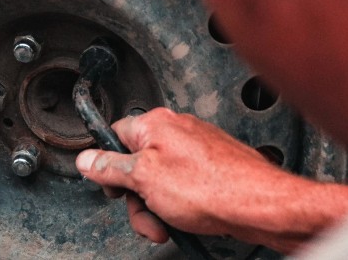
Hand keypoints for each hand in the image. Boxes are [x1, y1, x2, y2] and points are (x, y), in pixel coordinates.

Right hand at [76, 108, 347, 252]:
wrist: (260, 204)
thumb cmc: (213, 188)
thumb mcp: (145, 180)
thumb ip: (111, 167)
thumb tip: (87, 158)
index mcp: (156, 124)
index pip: (115, 135)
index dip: (107, 164)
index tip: (108, 185)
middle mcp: (177, 130)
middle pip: (136, 164)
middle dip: (137, 197)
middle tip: (147, 214)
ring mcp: (196, 149)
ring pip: (160, 180)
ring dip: (157, 207)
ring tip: (170, 222)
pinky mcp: (212, 167)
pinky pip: (183, 186)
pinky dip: (179, 205)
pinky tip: (188, 218)